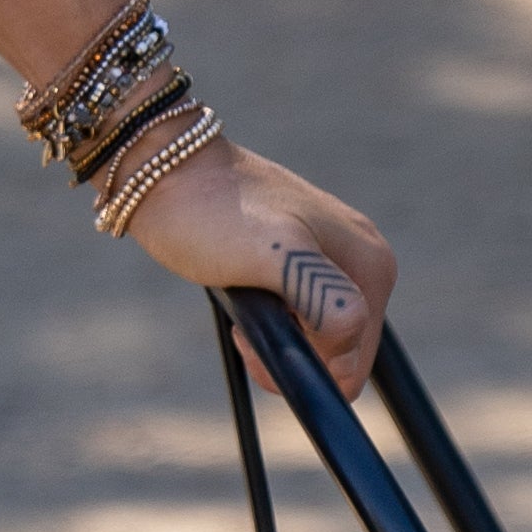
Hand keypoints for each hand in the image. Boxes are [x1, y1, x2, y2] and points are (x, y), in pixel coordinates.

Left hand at [118, 130, 393, 397]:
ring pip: (314, 337)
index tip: (252, 334)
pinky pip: (296, 313)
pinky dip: (268, 318)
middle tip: (241, 325)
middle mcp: (361, 259)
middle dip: (289, 351)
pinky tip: (240, 292)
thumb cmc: (210, 210)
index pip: (352, 363)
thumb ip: (327, 301)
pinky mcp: (298, 258)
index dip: (301, 364)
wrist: (160, 167)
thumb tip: (350, 349)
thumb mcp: (274, 256)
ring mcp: (330, 258)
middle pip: (337, 353)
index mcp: (371, 264)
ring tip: (238, 303)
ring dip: (274, 338)